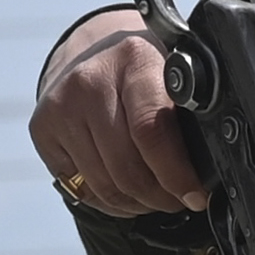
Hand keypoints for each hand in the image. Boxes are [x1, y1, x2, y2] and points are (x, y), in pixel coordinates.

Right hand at [27, 7, 203, 215]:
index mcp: (133, 58)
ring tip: (155, 196)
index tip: (196, 195)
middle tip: (179, 199)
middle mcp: (89, 80)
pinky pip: (83, 189)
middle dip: (161, 195)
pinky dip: (111, 201)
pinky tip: (126, 189)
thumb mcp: (171, 74)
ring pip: (106, 186)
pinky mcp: (42, 129)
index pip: (150, 130)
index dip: (176, 174)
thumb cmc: (144, 71)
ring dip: (137, 202)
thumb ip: (188, 111)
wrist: (91, 51)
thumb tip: (212, 169)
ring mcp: (61, 106)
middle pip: (128, 167)